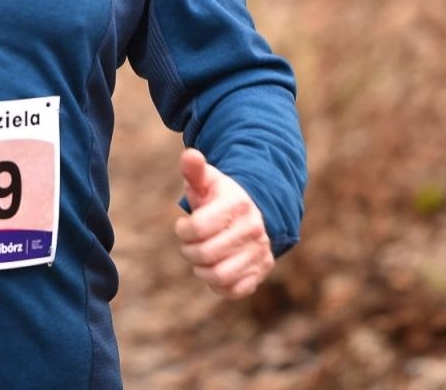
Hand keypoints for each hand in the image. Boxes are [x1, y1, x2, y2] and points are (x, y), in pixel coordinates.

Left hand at [173, 147, 273, 299]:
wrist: (253, 212)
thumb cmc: (220, 198)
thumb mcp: (208, 181)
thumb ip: (195, 169)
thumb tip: (189, 155)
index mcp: (237, 204)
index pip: (198, 227)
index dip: (183, 230)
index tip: (184, 226)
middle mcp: (253, 228)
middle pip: (205, 254)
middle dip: (189, 251)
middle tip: (190, 244)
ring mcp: (259, 251)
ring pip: (219, 276)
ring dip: (202, 270)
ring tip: (201, 259)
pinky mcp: (262, 271)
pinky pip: (235, 290)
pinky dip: (220, 286)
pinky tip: (216, 270)